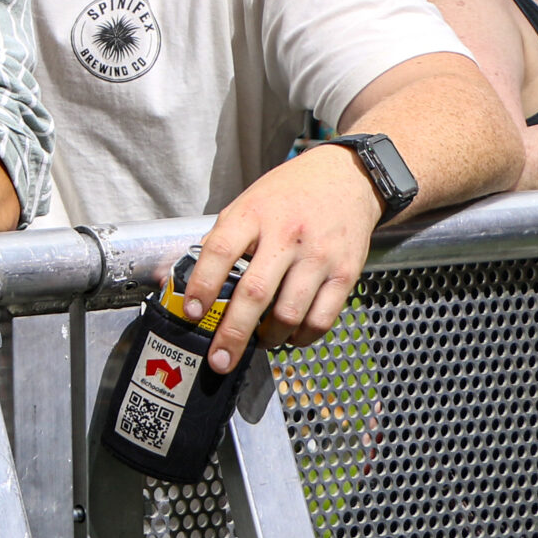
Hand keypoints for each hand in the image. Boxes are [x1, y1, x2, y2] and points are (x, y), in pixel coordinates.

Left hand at [176, 145, 379, 373]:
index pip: (220, 251)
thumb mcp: (248, 203)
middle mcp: (286, 235)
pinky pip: (321, 319)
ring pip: (289, 314)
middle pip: (254, 293)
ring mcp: (318, 256)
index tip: (192, 313)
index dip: (202, 285)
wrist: (346, 178)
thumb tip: (191, 280)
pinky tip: (291, 336)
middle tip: (219, 359)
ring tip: (259, 342)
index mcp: (253, 214)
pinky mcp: (345, 273)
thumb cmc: (289, 194)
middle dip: (232, 333)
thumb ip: (223, 239)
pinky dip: (302, 338)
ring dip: (269, 339)